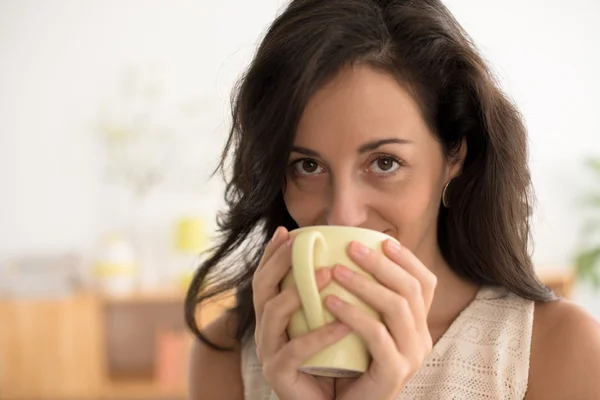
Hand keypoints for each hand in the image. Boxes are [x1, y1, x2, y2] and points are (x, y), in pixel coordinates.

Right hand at [252, 226, 350, 399]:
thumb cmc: (333, 360)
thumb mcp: (328, 321)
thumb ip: (328, 295)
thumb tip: (345, 258)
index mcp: (274, 315)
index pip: (266, 277)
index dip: (272, 254)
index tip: (287, 232)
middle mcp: (265, 330)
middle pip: (262, 288)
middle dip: (279, 262)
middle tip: (302, 244)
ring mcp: (268, 352)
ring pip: (272, 314)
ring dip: (299, 290)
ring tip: (328, 273)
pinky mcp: (278, 374)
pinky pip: (296, 350)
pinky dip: (320, 334)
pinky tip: (344, 322)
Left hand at [327, 239, 436, 399]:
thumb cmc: (348, 360)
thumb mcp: (361, 324)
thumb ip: (364, 296)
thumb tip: (350, 251)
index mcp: (417, 323)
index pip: (425, 283)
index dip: (408, 259)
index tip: (383, 241)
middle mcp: (421, 337)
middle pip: (412, 289)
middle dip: (382, 264)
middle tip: (352, 247)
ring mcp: (411, 356)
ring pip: (398, 307)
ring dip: (365, 284)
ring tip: (336, 271)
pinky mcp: (394, 372)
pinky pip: (377, 335)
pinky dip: (354, 314)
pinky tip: (330, 302)